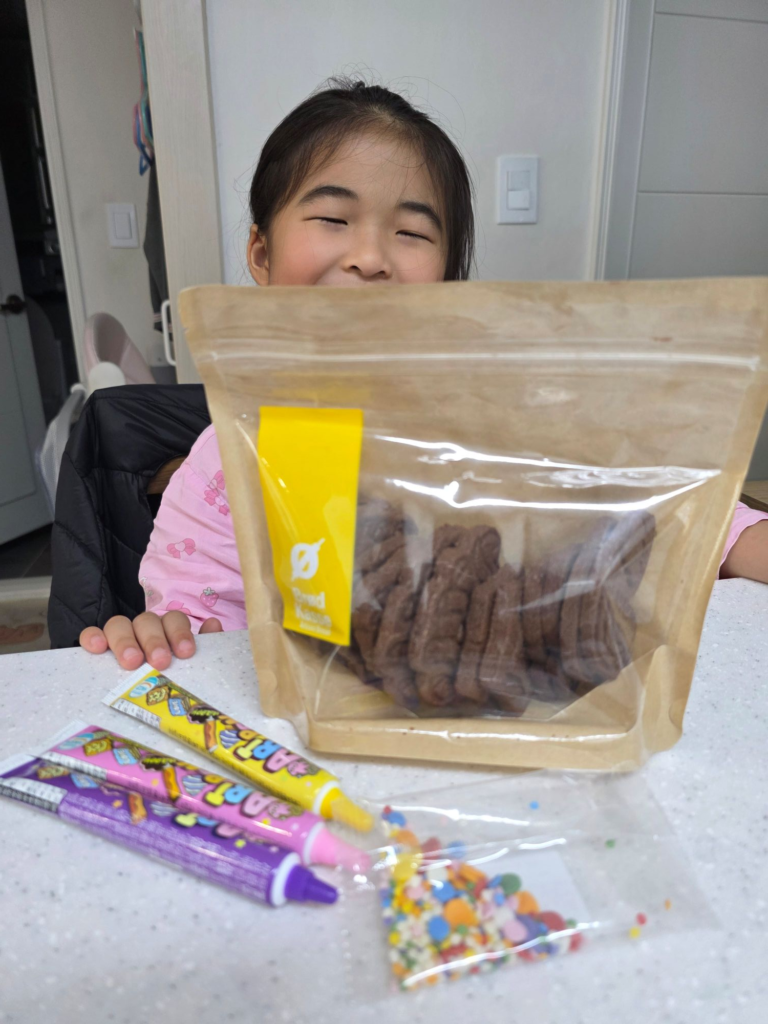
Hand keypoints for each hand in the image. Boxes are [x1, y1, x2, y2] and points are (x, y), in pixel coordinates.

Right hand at [79, 611, 222, 669]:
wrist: (139, 692)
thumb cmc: (170, 674)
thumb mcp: (189, 664)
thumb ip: (205, 644)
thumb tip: (214, 625)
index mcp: (168, 629)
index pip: (174, 620)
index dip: (180, 633)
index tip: (185, 652)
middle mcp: (144, 627)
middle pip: (147, 621)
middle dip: (154, 640)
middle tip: (160, 661)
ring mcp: (119, 634)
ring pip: (119, 624)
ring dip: (125, 640)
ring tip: (131, 662)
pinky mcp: (97, 644)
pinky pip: (91, 633)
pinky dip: (93, 636)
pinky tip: (96, 648)